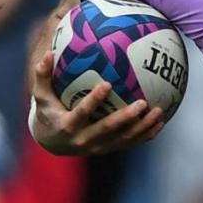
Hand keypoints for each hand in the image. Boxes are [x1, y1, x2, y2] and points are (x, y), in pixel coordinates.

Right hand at [30, 51, 164, 155]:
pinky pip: (130, 143)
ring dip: (143, 127)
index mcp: (67, 126)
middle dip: (126, 118)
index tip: (107, 84)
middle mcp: (83, 140)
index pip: (82, 113)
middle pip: (108, 130)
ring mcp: (98, 147)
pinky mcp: (108, 149)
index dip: (94, 101)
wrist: (52, 142)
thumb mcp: (41, 96)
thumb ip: (42, 75)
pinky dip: (145, 135)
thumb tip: (48, 52)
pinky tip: (161, 122)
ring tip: (159, 111)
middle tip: (142, 102)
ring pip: (123, 139)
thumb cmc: (48, 111)